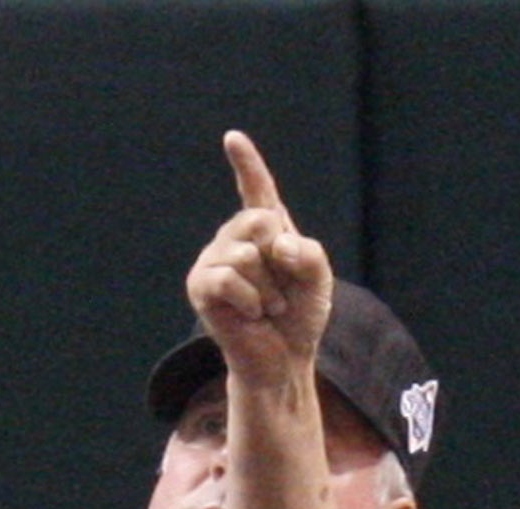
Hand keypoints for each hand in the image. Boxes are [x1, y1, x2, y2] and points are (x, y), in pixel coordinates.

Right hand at [185, 131, 330, 387]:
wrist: (284, 360)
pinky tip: (252, 314)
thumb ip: (308, 253)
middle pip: (258, 221)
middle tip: (280, 292)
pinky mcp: (200, 286)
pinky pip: (228, 277)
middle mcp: (233, 238)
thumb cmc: (299, 317)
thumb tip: (275, 246)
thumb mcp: (319, 280)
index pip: (257, 190)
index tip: (233, 138)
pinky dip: (250, 299)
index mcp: (265, 230)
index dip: (246, 164)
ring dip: (267, 289)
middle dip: (279, 260)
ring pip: (245, 254)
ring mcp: (213, 261)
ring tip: (268, 307)